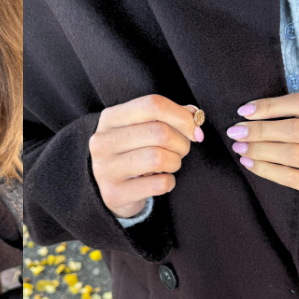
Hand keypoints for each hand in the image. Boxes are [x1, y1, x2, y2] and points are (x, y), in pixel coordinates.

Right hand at [89, 94, 202, 219]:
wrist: (111, 191)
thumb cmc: (131, 154)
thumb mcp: (142, 129)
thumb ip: (167, 116)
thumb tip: (194, 114)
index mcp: (110, 118)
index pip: (152, 105)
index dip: (181, 116)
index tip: (195, 129)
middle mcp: (103, 142)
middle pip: (159, 132)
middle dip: (181, 142)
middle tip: (183, 150)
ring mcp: (106, 169)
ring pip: (158, 158)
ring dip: (175, 162)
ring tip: (172, 164)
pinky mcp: (114, 194)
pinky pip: (158, 184)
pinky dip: (169, 182)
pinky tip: (163, 181)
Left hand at [226, 93, 298, 219]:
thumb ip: (295, 120)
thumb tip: (251, 112)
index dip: (271, 105)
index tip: (243, 111)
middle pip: (296, 129)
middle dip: (261, 129)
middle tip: (235, 131)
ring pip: (292, 153)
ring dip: (260, 149)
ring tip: (239, 147)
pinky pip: (289, 177)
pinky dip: (265, 169)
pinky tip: (248, 164)